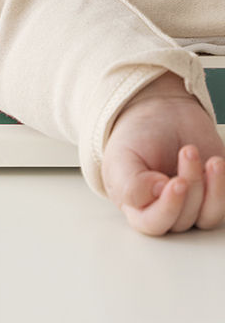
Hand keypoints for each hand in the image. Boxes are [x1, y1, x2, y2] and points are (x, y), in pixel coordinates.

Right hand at [101, 72, 224, 234]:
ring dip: (208, 186)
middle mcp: (165, 210)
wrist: (162, 111)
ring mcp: (192, 205)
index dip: (167, 209)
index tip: (176, 182)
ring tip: (194, 151)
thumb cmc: (137, 135)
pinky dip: (222, 186)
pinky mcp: (213, 195)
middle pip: (182, 220)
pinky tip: (214, 162)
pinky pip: (224, 206)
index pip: (153, 224)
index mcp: (137, 207)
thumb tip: (156, 196)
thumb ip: (130, 185)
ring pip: (206, 217)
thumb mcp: (121, 157)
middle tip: (187, 152)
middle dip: (189, 185)